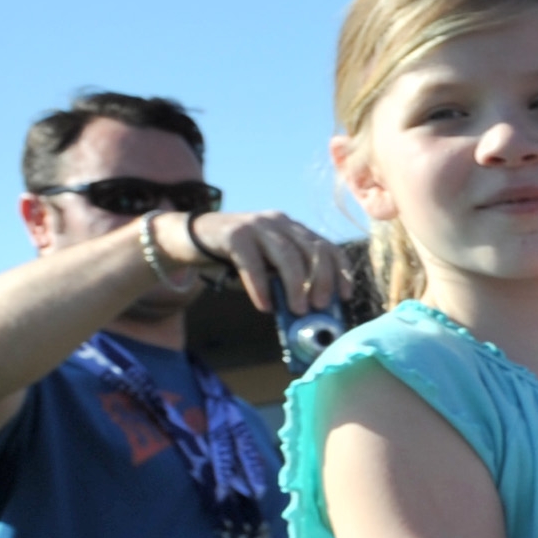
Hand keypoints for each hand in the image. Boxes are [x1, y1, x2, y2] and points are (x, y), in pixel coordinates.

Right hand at [184, 208, 347, 318]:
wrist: (193, 236)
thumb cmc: (238, 257)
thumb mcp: (268, 265)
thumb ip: (287, 281)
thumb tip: (310, 314)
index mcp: (294, 228)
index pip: (328, 246)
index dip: (341, 271)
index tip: (345, 297)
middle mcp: (280, 222)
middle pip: (312, 250)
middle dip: (321, 280)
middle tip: (318, 307)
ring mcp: (257, 225)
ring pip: (287, 255)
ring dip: (295, 286)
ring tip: (297, 311)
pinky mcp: (234, 234)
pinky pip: (253, 264)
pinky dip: (261, 287)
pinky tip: (265, 306)